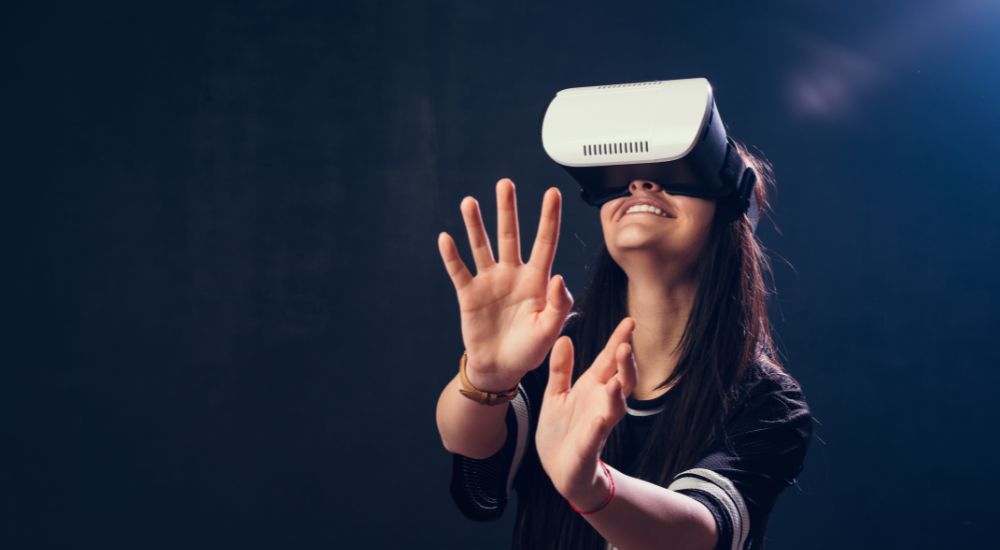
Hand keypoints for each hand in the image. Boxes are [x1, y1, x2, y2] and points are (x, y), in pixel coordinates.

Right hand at [437, 178, 573, 389]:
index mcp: (537, 281)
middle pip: (510, 235)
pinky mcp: (469, 294)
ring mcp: (489, 282)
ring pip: (482, 246)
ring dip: (475, 225)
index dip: (548, 218)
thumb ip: (559, 305)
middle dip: (507, 210)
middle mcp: (512, 274)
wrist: (500, 368)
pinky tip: (446, 237)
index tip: (552, 193)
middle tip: (505, 183)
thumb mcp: (550, 330)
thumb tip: (559, 276)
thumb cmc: (529, 350)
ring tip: (469, 202)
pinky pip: (459, 271)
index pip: (545, 243)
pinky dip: (452, 255)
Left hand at [535, 317, 638, 508]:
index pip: (609, 360)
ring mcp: (598, 424)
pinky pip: (595, 435)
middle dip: (625, 363)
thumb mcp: (556, 393)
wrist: (558, 468)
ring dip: (618, 391)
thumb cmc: (561, 430)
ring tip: (617, 378)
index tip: (629, 321)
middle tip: (626, 344)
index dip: (619, 341)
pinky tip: (600, 418)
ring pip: (616, 406)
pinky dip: (598, 426)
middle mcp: (601, 403)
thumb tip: (564, 338)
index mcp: (592, 387)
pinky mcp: (589, 446)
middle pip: (622, 378)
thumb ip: (561, 368)